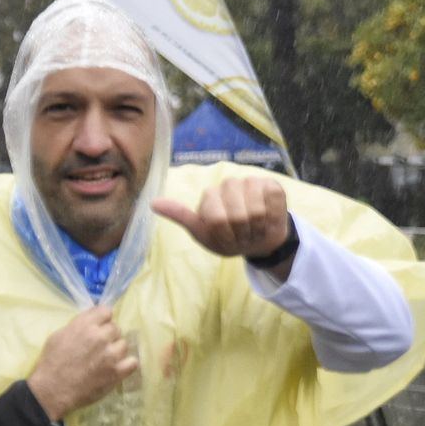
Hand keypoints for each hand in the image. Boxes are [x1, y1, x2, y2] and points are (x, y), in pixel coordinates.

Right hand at [26, 304, 138, 420]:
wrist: (53, 390)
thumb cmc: (51, 363)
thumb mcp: (58, 336)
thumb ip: (77, 326)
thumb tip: (90, 323)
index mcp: (85, 325)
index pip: (106, 311)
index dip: (102, 320)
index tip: (98, 327)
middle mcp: (101, 337)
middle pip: (116, 328)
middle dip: (108, 336)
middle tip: (99, 347)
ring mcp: (111, 355)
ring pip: (124, 344)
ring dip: (116, 350)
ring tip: (106, 359)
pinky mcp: (117, 372)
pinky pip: (133, 362)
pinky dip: (127, 364)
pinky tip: (118, 367)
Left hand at [152, 176, 290, 259]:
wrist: (258, 242)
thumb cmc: (229, 239)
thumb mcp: (202, 233)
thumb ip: (181, 216)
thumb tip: (152, 203)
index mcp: (210, 196)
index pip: (216, 219)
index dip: (224, 235)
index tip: (226, 238)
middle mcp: (229, 184)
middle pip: (236, 215)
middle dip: (241, 232)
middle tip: (242, 234)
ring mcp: (251, 183)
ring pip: (255, 209)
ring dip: (257, 227)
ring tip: (254, 228)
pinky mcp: (271, 185)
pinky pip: (272, 201)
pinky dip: (272, 217)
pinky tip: (269, 218)